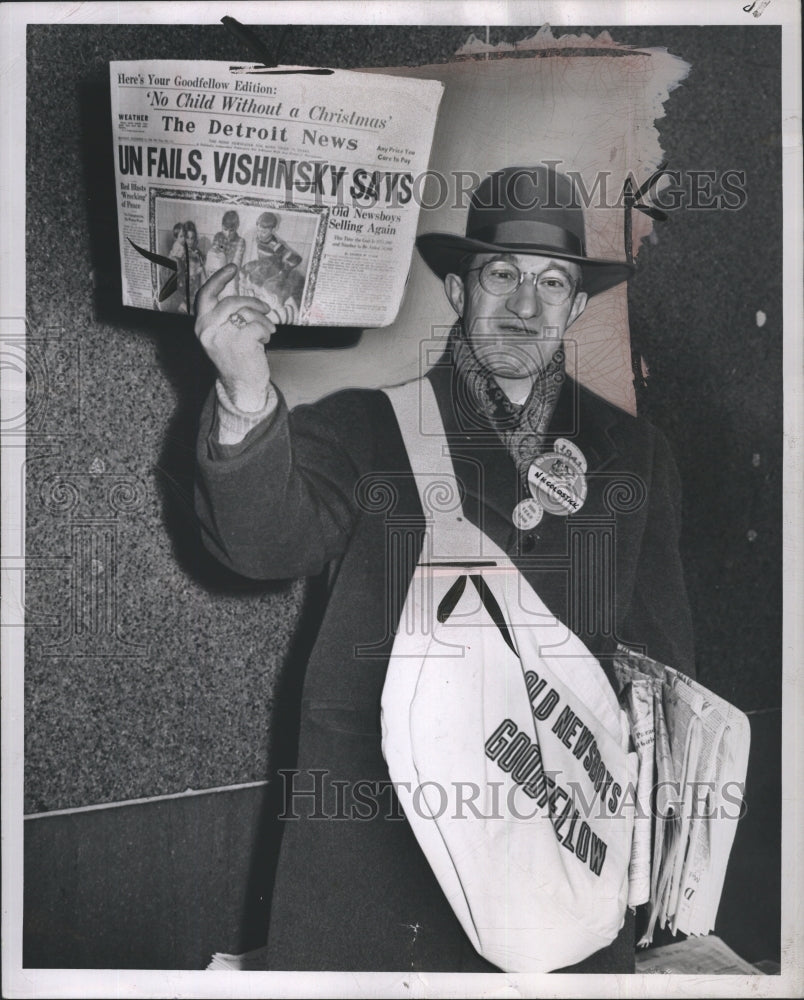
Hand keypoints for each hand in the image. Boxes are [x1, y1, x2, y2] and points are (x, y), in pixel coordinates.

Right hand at [194, 264, 291, 410]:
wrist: (242, 386)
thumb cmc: (236, 360)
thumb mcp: (222, 336)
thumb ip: (225, 318)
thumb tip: (243, 300)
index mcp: (201, 325)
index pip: (206, 295)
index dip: (219, 278)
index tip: (232, 268)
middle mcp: (207, 329)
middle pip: (232, 301)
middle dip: (252, 302)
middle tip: (265, 308)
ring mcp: (223, 336)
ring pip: (248, 313)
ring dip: (263, 321)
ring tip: (267, 331)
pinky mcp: (240, 342)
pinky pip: (258, 325)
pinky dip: (266, 331)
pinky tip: (265, 341)